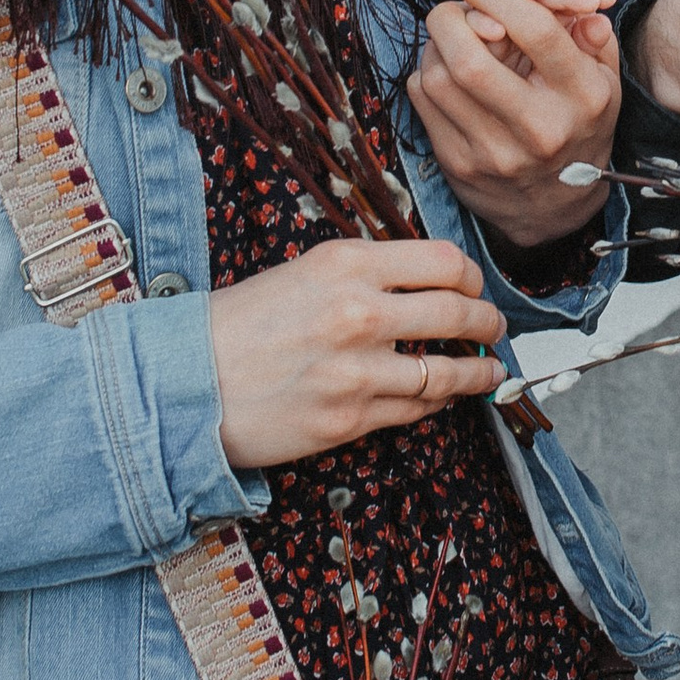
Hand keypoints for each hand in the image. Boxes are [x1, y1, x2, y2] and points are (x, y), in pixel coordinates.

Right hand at [206, 236, 504, 469]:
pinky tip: (446, 395)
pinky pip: (418, 409)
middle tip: (493, 326)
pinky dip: (441, 401)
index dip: (470, 276)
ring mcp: (358, 369)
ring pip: (449, 370)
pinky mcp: (352, 418)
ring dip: (478, 371)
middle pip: (459, 313)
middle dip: (488, 322)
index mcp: (346, 264)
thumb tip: (423, 284)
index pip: (443, 261)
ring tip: (488, 370)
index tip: (474, 285)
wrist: (186, 384)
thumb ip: (364, 274)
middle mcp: (359, 311)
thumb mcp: (302, 273)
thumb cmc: (237, 327)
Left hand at [409, 0, 621, 247]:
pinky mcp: (458, 166)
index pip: (536, 31)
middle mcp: (538, 129)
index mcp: (582, 97)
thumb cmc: (578, 124)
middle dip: (452, 16)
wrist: (556, 207)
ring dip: (437, 42)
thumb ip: (582, 22)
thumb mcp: (602, 75)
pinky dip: (427, 71)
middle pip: (472, 59)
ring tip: (455, 34)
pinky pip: (423, 100)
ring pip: (438, 78)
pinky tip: (447, 68)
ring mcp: (494, 153)